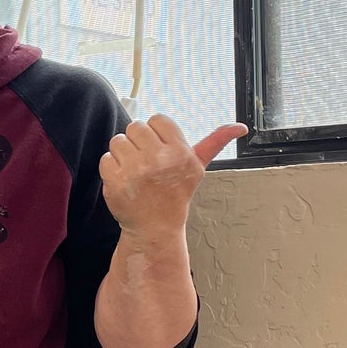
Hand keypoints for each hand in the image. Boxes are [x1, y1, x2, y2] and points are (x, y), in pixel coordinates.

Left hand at [99, 116, 246, 244]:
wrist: (156, 228)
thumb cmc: (175, 194)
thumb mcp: (197, 168)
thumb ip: (215, 143)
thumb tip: (240, 127)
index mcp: (180, 153)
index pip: (158, 119)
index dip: (156, 133)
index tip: (160, 150)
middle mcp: (158, 160)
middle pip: (136, 126)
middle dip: (139, 142)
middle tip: (146, 162)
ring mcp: (135, 172)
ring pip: (118, 140)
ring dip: (123, 153)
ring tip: (135, 171)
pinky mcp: (115, 182)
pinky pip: (106, 158)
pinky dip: (112, 168)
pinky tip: (125, 180)